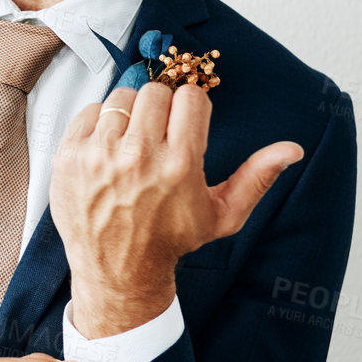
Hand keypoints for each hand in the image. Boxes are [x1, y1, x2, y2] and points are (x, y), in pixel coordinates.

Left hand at [49, 79, 302, 336]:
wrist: (118, 270)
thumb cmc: (171, 240)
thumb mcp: (222, 215)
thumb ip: (256, 177)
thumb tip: (292, 149)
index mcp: (180, 164)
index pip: (190, 98)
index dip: (191, 109)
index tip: (186, 127)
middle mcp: (139, 155)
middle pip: (155, 92)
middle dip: (162, 108)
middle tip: (159, 134)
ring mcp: (100, 154)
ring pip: (121, 97)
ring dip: (130, 115)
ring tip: (132, 143)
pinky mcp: (70, 156)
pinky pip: (89, 111)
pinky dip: (99, 124)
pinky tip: (107, 149)